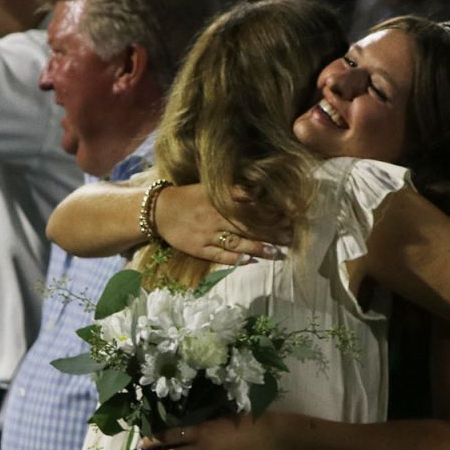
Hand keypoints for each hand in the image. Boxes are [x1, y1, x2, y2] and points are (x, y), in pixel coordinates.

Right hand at [154, 184, 291, 265]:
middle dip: (270, 232)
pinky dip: (234, 258)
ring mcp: (207, 234)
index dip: (270, 212)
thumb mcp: (211, 188)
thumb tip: (259, 193)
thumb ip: (234, 192)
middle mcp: (216, 216)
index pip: (250, 206)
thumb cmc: (189, 198)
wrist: (159, 210)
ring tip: (275, 252)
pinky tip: (249, 261)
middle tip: (289, 236)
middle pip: (248, 225)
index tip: (288, 217)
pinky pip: (218, 255)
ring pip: (236, 242)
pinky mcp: (199, 248)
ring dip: (257, 247)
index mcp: (220, 200)